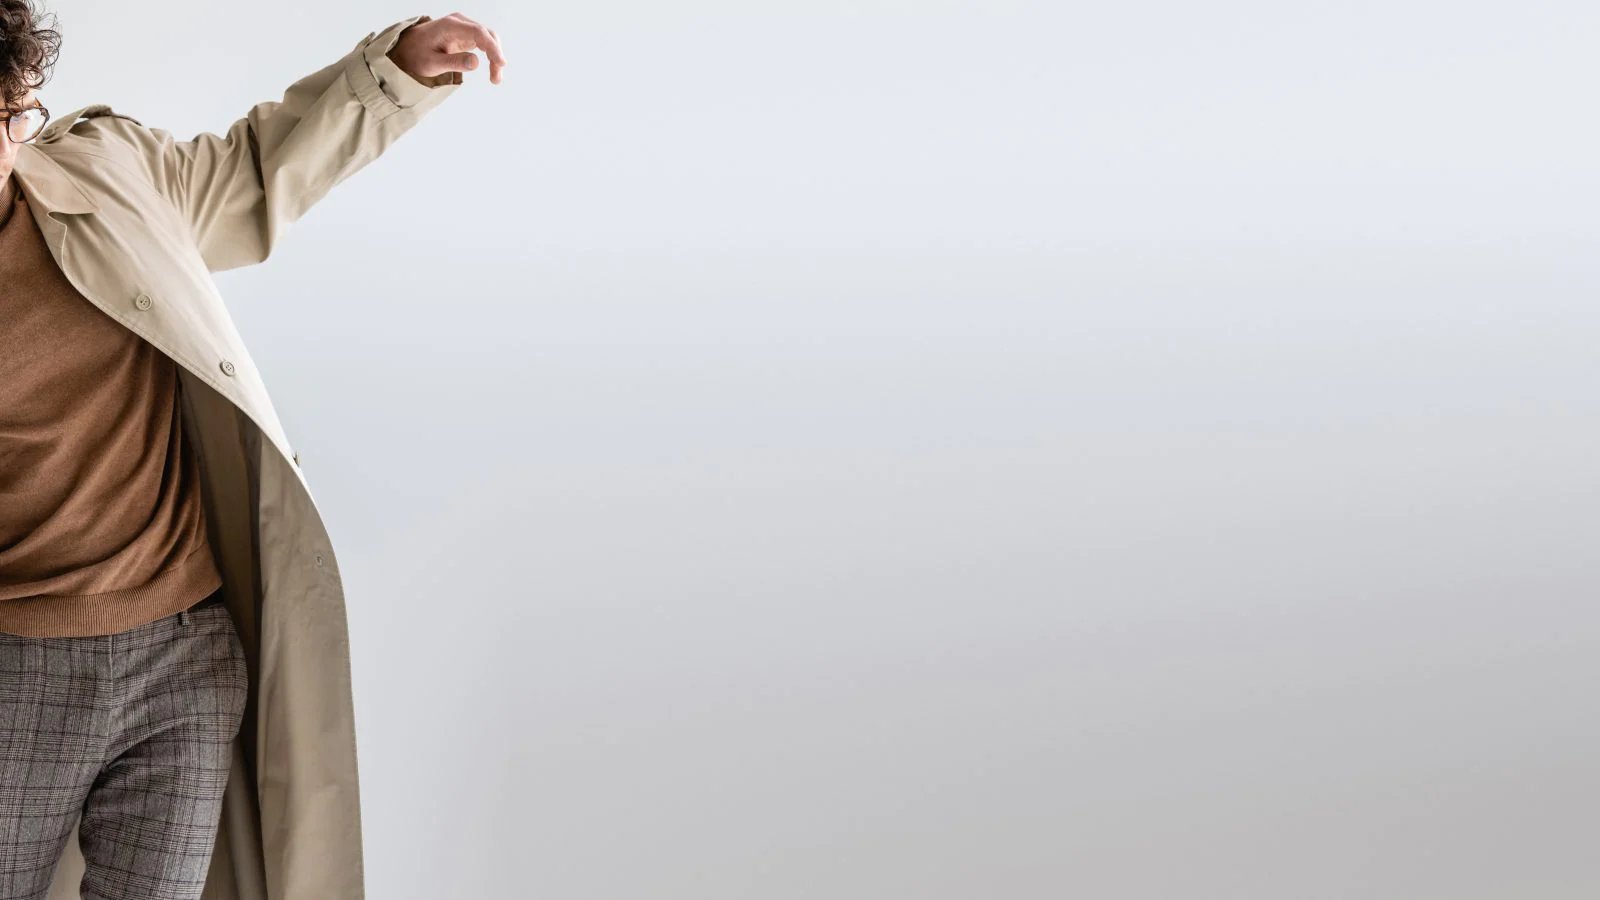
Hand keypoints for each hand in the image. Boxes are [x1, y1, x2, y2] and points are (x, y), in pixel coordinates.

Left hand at [386, 12, 507, 85]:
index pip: (478, 32)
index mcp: (449, 26)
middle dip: (496, 55)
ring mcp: (464, 27)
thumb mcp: (432, 63)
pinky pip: (484, 42)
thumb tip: (476, 63)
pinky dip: (490, 55)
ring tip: (495, 78)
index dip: (492, 47)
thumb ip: (454, 62)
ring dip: (495, 57)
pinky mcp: (466, 34)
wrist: (407, 47)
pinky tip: (492, 69)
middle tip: (496, 79)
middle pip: (487, 34)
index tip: (501, 63)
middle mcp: (459, 22)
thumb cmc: (416, 54)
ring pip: (488, 38)